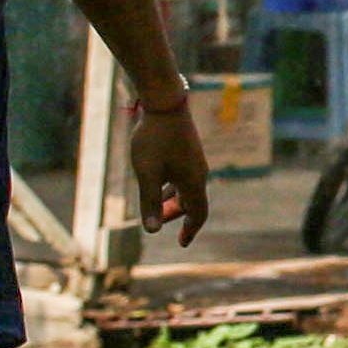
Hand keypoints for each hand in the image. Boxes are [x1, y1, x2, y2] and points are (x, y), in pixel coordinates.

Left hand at [131, 93, 211, 249]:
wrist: (164, 103)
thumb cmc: (154, 139)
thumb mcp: (148, 174)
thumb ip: (150, 202)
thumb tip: (151, 231)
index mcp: (193, 181)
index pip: (198, 214)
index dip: (190, 230)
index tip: (181, 244)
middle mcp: (199, 173)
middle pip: (192, 202)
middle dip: (175, 216)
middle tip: (155, 221)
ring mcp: (194, 160)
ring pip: (187, 189)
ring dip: (173, 201)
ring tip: (155, 204)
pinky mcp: (188, 150)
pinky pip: (184, 176)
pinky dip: (172, 186)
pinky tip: (157, 181)